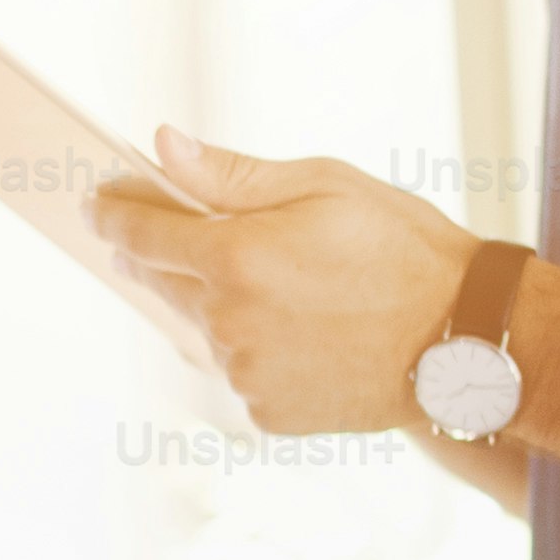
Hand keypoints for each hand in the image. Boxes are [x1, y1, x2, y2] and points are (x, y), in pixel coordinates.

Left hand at [83, 129, 471, 436]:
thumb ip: (230, 175)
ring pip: (206, 331)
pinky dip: (255, 350)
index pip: (141, 233)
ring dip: (219, 306)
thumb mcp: (323, 186)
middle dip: (157, 256)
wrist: (465, 340)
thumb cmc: (404, 249)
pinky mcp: (267, 412)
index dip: (112, 215)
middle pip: (164, 284)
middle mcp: (228, 323)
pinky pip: (241, 373)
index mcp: (235, 258)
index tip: (94, 204)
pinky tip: (302, 332)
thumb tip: (162, 147)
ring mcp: (245, 374)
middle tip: (162, 236)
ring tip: (281, 287)